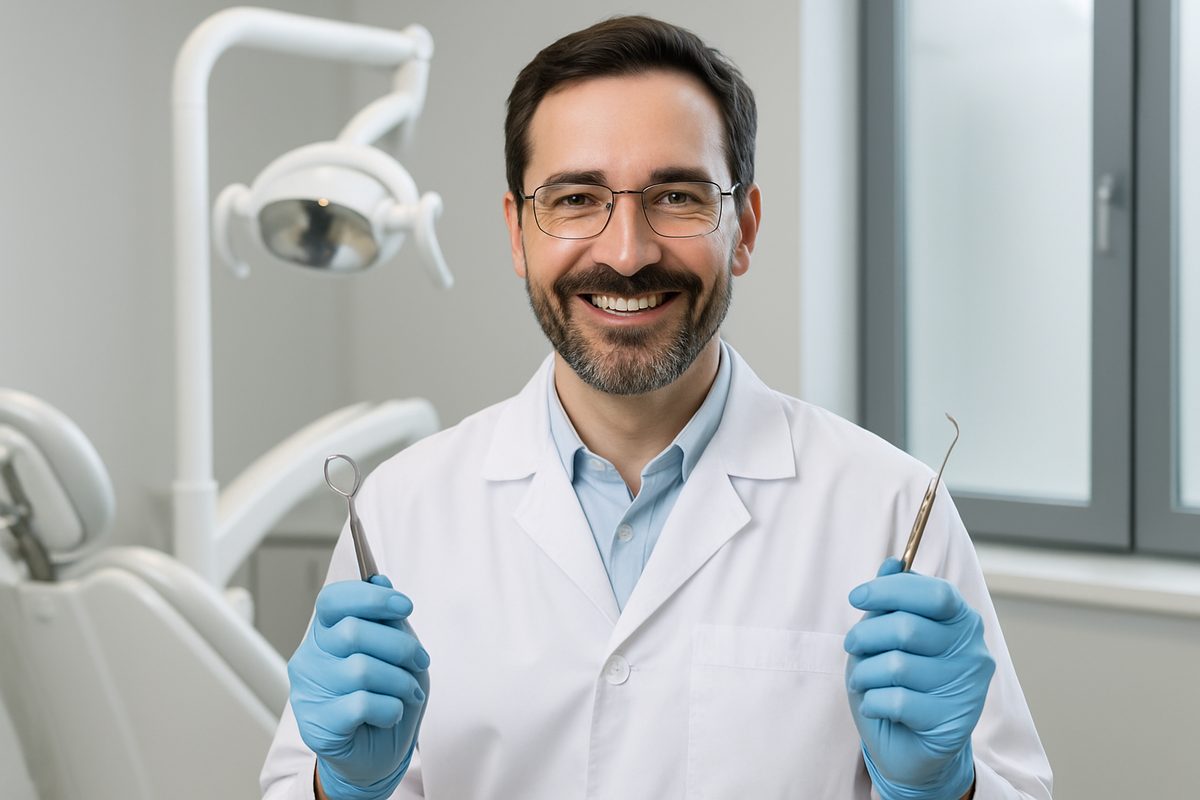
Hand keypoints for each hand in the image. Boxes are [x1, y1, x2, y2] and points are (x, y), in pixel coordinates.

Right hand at [288, 575, 430, 799]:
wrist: (378, 752)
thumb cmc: (386, 695)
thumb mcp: (396, 651)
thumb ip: (387, 618)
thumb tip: (381, 578)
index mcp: (325, 633)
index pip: (332, 600)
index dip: (370, 597)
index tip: (404, 605)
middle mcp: (310, 658)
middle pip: (354, 632)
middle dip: (400, 646)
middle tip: (420, 661)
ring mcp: (308, 692)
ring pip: (361, 670)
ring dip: (400, 681)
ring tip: (408, 692)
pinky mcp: (317, 724)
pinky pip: (361, 703)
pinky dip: (389, 708)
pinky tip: (389, 713)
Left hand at [844, 558, 992, 799]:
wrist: (909, 747)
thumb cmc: (897, 684)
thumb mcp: (886, 637)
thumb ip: (892, 601)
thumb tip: (891, 563)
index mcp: (961, 621)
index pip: (934, 594)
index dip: (891, 590)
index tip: (857, 597)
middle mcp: (972, 651)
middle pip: (907, 627)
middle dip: (866, 635)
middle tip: (852, 646)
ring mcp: (967, 688)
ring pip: (897, 666)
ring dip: (865, 672)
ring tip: (864, 680)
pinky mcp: (953, 722)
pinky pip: (898, 700)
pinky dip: (873, 700)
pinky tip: (875, 704)